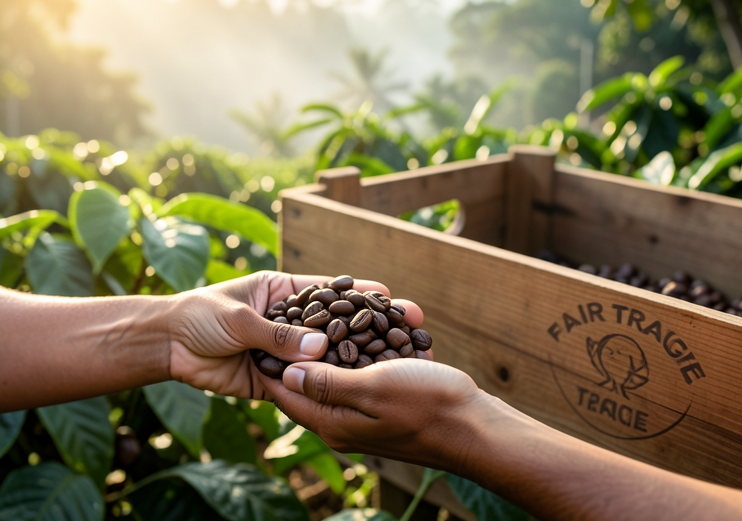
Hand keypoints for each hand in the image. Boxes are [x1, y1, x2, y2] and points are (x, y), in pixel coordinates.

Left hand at [168, 271, 391, 398]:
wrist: (166, 346)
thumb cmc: (199, 314)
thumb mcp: (240, 318)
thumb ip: (277, 334)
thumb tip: (320, 347)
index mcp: (283, 293)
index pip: (327, 291)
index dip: (356, 293)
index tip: (388, 294)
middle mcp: (289, 322)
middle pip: (333, 324)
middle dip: (365, 326)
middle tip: (401, 326)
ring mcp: (284, 351)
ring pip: (323, 356)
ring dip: (350, 359)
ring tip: (388, 362)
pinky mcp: (275, 378)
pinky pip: (303, 382)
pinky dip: (323, 385)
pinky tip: (352, 390)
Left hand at [262, 328, 484, 473]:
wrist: (476, 428)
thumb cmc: (427, 405)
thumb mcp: (372, 388)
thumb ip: (326, 382)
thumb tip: (287, 373)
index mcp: (332, 422)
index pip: (285, 392)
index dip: (271, 359)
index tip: (265, 327)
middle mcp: (342, 423)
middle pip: (308, 382)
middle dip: (302, 346)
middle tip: (296, 312)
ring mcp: (364, 418)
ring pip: (336, 375)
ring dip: (333, 345)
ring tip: (327, 313)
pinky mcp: (384, 409)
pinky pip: (360, 378)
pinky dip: (359, 353)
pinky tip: (363, 331)